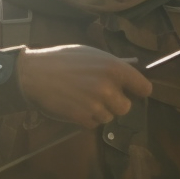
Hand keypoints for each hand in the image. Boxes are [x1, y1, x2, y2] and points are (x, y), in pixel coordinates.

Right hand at [17, 45, 152, 127]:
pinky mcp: (83, 118)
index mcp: (114, 69)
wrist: (35, 74)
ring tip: (83, 98)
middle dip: (115, 104)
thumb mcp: (91, 54)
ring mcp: (96, 105)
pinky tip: (74, 105)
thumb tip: (127, 76)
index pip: (144, 88)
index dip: (138, 90)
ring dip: (99, 111)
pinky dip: (86, 118)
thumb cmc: (63, 59)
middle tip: (101, 96)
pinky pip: (93, 124)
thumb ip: (111, 66)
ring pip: (109, 117)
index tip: (133, 92)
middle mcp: (109, 88)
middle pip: (126, 108)